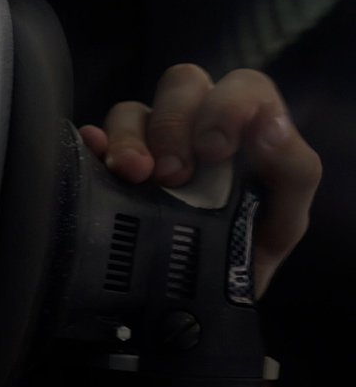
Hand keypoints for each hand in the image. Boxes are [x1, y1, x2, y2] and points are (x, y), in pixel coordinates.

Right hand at [78, 64, 321, 298]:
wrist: (200, 301)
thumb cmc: (247, 253)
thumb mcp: (285, 220)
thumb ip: (294, 171)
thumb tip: (269, 127)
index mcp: (245, 129)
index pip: (240, 85)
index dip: (225, 107)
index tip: (214, 151)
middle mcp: (195, 127)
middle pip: (180, 84)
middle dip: (174, 122)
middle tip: (171, 174)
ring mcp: (148, 145)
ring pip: (132, 110)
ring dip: (130, 137)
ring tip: (132, 174)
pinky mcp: (109, 169)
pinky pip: (94, 140)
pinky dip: (92, 143)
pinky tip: (94, 154)